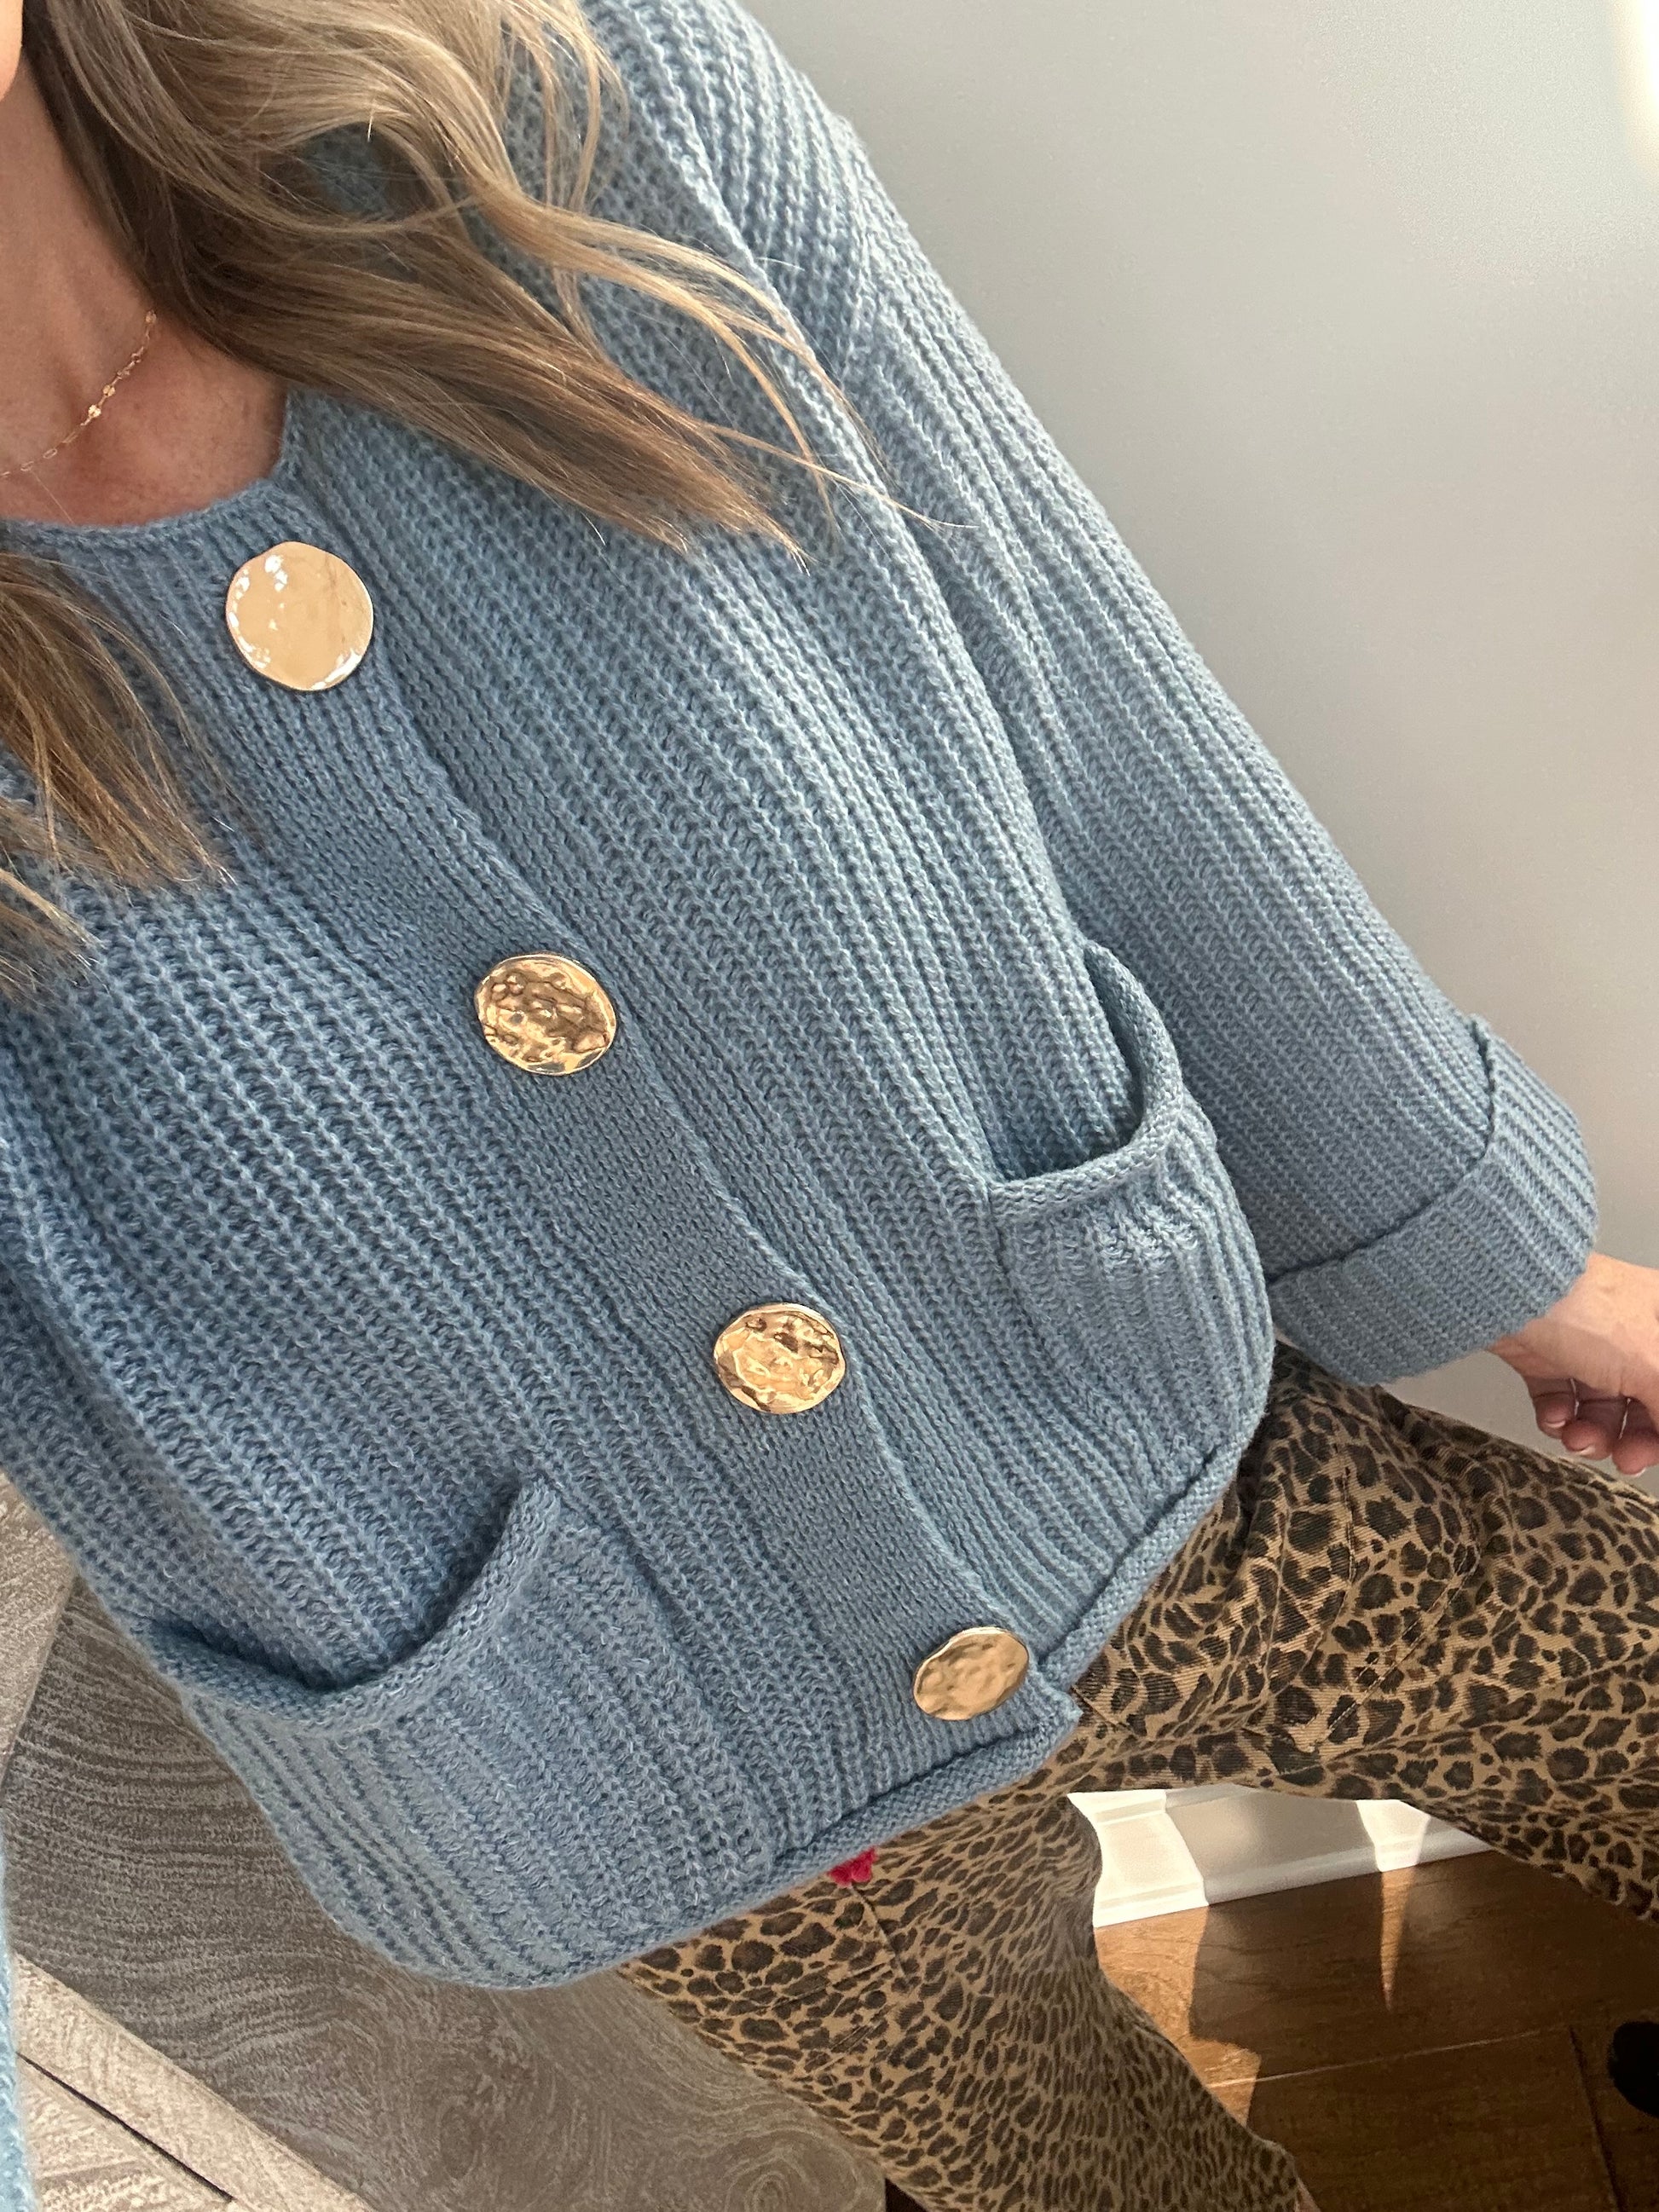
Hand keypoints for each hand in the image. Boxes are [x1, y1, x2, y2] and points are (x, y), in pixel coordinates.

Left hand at [1487, 1252, 1658, 1475]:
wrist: (1507, 1294)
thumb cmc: (1583, 1308)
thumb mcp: (1649, 1364)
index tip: (1656, 1448)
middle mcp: (1627, 1330)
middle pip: (1643, 1399)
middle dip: (1634, 1437)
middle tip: (1626, 1459)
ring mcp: (1585, 1342)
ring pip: (1600, 1405)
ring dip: (1593, 1432)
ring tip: (1579, 1438)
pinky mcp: (1545, 1354)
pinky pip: (1561, 1399)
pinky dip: (1558, 1416)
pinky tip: (1556, 1417)